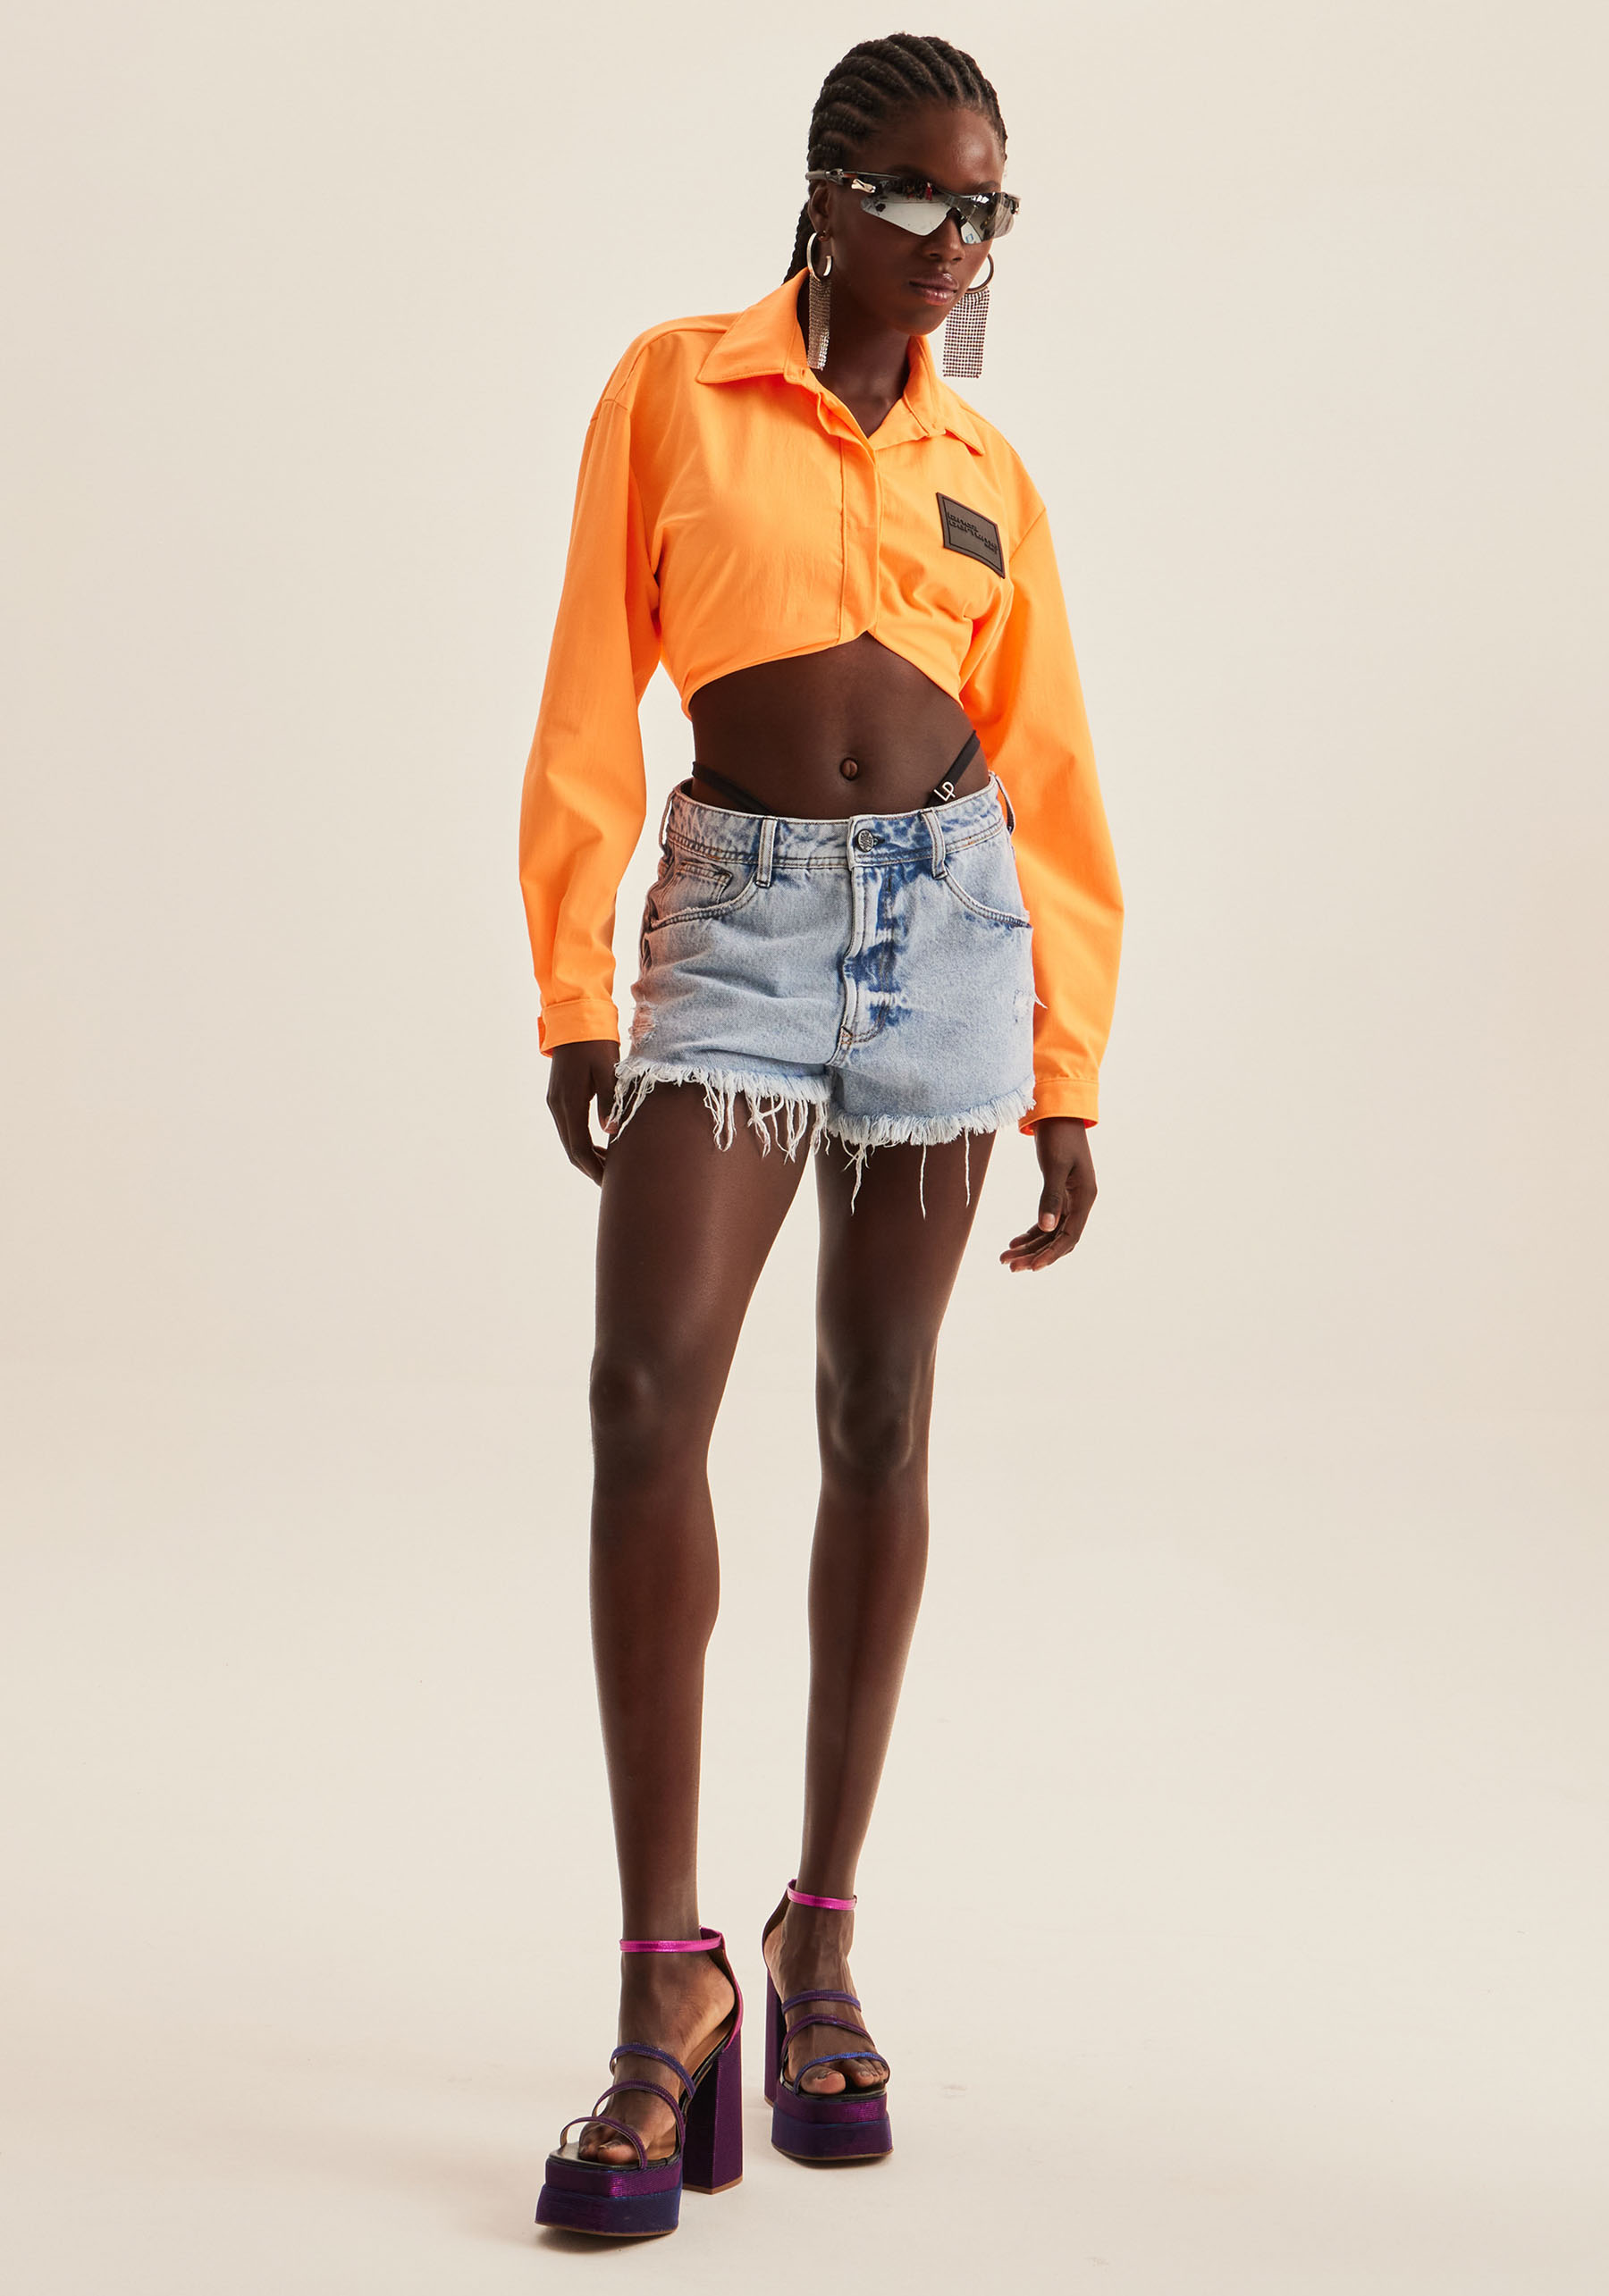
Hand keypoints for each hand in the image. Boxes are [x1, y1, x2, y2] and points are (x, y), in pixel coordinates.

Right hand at [546, 1039, 619, 1184]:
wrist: (574, 1020)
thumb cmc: (595, 1043)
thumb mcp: (607, 1070)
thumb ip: (609, 1101)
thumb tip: (612, 1131)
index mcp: (570, 1102)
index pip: (579, 1148)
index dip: (594, 1168)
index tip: (610, 1182)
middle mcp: (558, 1106)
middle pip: (572, 1149)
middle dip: (590, 1168)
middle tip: (612, 1181)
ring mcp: (556, 1101)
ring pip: (569, 1140)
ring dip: (587, 1155)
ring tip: (609, 1165)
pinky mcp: (559, 1096)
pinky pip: (569, 1127)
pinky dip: (583, 1141)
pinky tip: (599, 1144)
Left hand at [1000, 1117, 1096, 1273]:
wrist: (1058, 1111)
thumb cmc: (1058, 1135)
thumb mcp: (1053, 1165)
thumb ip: (1050, 1196)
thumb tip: (1046, 1228)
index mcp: (1085, 1197)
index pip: (1069, 1236)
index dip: (1051, 1254)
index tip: (1031, 1268)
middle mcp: (1080, 1201)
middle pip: (1058, 1239)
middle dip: (1035, 1254)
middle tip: (1009, 1266)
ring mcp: (1070, 1197)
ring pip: (1050, 1232)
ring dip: (1029, 1246)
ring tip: (1005, 1258)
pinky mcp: (1058, 1192)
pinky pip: (1046, 1220)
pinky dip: (1031, 1232)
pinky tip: (1014, 1242)